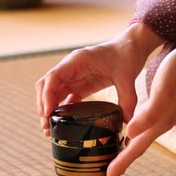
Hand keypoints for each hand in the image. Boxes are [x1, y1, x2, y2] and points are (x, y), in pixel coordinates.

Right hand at [36, 23, 162, 135]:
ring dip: (50, 109)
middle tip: (47, 127)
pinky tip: (63, 124)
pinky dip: (62, 110)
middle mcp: (71, 68)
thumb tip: (128, 121)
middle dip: (44, 106)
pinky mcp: (81, 83)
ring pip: (54, 93)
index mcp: (77, 61)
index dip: (47, 96)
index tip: (48, 113)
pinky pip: (66, 97)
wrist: (132, 46)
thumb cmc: (126, 54)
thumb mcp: (127, 77)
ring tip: (50, 129)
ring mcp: (75, 76)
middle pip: (47, 87)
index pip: (53, 78)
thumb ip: (127, 98)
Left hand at [106, 31, 175, 175]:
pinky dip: (132, 134)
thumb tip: (131, 133)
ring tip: (114, 158)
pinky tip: (128, 131)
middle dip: (122, 162)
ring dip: (127, 150)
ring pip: (140, 139)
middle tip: (108, 175)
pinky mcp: (160, 106)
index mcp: (158, 123)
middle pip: (137, 148)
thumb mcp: (161, 91)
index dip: (121, 164)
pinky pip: (142, 127)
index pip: (135, 149)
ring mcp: (161, 116)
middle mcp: (159, 123)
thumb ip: (149, 114)